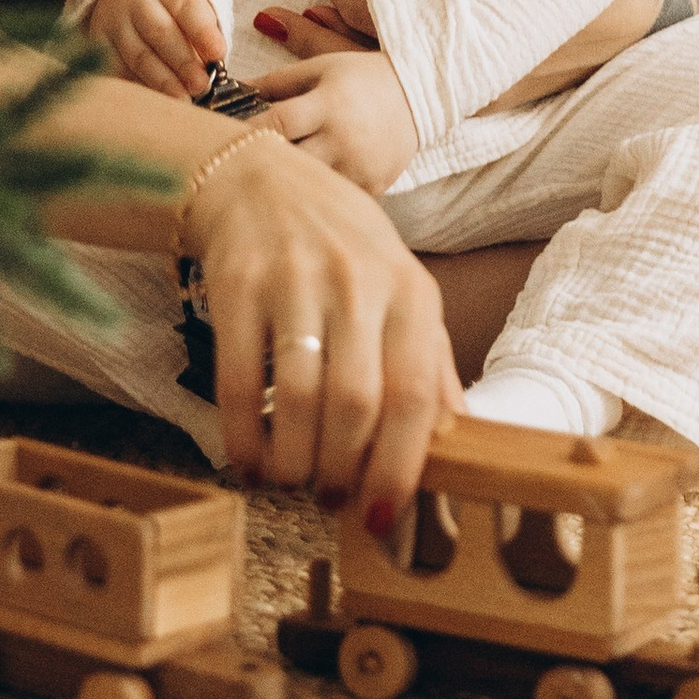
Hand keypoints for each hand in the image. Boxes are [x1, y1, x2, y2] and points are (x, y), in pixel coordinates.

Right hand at [87, 0, 224, 99]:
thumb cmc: (170, 3)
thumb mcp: (189, 1)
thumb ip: (202, 29)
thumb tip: (212, 66)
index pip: (186, 6)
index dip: (202, 31)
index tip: (218, 53)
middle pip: (160, 31)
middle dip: (183, 61)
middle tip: (200, 84)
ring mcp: (114, 21)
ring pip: (138, 54)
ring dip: (162, 80)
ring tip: (182, 98)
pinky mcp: (98, 42)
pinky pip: (118, 69)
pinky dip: (138, 86)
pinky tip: (155, 101)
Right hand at [183, 130, 460, 517]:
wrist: (260, 183)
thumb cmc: (341, 249)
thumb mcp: (400, 288)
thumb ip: (429, 359)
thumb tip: (460, 436)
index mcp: (411, 292)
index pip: (416, 394)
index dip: (400, 465)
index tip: (383, 516)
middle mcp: (359, 284)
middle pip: (356, 404)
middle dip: (342, 470)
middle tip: (328, 497)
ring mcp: (295, 283)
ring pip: (299, 398)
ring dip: (293, 461)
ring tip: (291, 480)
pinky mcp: (238, 286)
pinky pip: (239, 380)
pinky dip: (242, 436)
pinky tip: (247, 459)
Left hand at [245, 44, 421, 195]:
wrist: (422, 96)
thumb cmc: (362, 78)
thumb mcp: (321, 68)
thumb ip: (276, 81)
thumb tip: (229, 90)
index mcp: (328, 103)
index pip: (274, 124)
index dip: (243, 133)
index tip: (220, 139)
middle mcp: (343, 139)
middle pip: (288, 163)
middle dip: (262, 164)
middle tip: (238, 166)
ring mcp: (359, 167)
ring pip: (308, 188)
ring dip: (287, 185)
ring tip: (265, 183)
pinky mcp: (373, 187)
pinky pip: (334, 199)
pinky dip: (316, 195)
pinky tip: (304, 191)